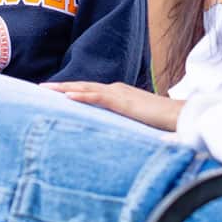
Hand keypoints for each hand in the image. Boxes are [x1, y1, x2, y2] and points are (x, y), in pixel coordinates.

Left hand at [43, 81, 183, 131]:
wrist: (180, 117)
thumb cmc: (162, 122)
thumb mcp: (137, 123)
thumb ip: (124, 125)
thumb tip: (115, 135)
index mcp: (119, 94)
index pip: (90, 90)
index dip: (71, 90)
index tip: (53, 94)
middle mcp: (117, 90)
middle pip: (83, 86)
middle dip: (61, 87)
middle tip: (40, 88)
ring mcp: (120, 94)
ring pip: (86, 89)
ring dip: (64, 89)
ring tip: (45, 90)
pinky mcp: (124, 102)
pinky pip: (98, 97)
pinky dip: (82, 95)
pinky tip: (67, 97)